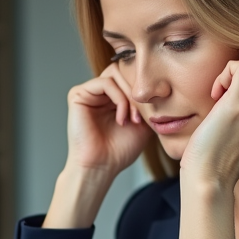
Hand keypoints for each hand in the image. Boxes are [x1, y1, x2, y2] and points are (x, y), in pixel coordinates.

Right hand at [62, 63, 153, 178]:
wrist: (101, 167)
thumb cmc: (119, 150)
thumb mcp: (143, 123)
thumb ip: (148, 102)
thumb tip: (160, 85)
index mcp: (111, 97)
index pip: (130, 76)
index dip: (144, 90)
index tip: (152, 113)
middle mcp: (98, 92)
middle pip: (123, 71)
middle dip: (138, 92)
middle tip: (142, 116)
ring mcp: (87, 92)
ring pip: (116, 75)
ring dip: (130, 96)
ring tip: (133, 119)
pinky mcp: (78, 95)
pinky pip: (105, 83)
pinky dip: (119, 99)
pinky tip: (122, 118)